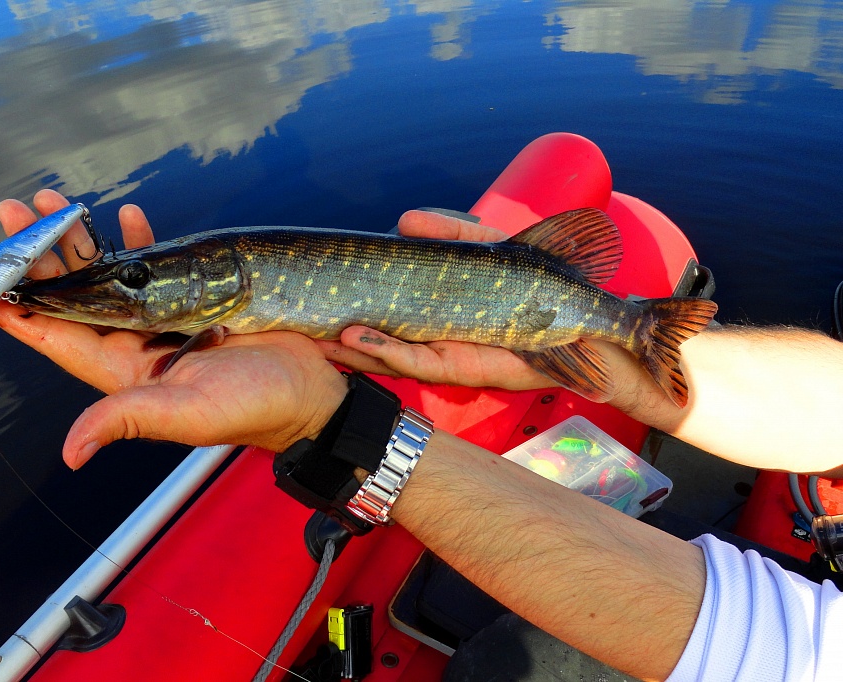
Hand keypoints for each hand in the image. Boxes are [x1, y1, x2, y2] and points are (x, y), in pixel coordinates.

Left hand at [0, 190, 346, 467]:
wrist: (311, 392)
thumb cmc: (254, 407)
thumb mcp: (187, 415)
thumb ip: (127, 419)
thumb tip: (71, 452)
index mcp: (119, 370)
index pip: (48, 332)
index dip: (5, 306)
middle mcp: (132, 342)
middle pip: (69, 292)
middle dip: (37, 255)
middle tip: (11, 211)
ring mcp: (162, 318)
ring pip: (107, 272)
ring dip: (79, 238)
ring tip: (53, 199)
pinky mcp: (195, 299)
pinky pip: (156, 264)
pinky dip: (138, 239)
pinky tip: (124, 214)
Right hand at [317, 210, 556, 390]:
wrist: (592, 326)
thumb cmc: (547, 286)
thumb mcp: (493, 248)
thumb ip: (452, 234)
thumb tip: (404, 220)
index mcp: (435, 307)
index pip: (383, 308)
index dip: (352, 305)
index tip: (318, 295)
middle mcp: (433, 334)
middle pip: (376, 338)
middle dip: (340, 336)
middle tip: (299, 327)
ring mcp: (444, 353)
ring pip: (387, 355)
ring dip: (355, 347)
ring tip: (323, 333)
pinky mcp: (461, 369)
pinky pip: (417, 361)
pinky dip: (387, 352)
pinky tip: (360, 341)